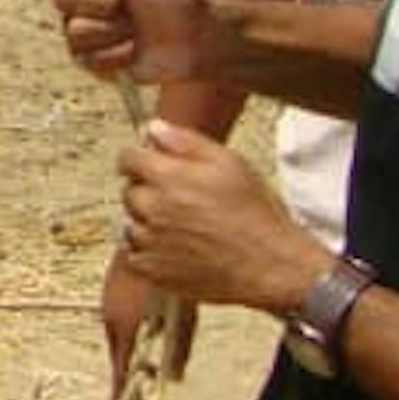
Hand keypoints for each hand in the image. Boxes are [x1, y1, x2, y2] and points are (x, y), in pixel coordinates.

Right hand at [32, 0, 217, 82]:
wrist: (198, 36)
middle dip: (98, 1)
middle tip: (126, 2)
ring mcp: (81, 31)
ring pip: (73, 30)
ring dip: (112, 29)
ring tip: (136, 28)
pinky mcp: (91, 61)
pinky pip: (87, 58)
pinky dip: (118, 53)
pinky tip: (135, 49)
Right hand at [99, 244, 196, 399]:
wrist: (152, 236)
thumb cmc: (172, 278)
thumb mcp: (183, 317)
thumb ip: (178, 349)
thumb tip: (174, 378)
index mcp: (124, 327)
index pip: (119, 370)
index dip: (118, 394)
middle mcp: (110, 317)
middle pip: (116, 354)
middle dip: (123, 373)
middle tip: (128, 393)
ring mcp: (109, 302)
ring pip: (115, 336)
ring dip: (125, 351)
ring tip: (138, 363)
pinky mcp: (111, 290)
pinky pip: (115, 319)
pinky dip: (125, 332)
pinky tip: (140, 330)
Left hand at [115, 120, 327, 314]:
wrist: (271, 265)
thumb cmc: (255, 216)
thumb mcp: (230, 163)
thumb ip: (186, 142)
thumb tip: (154, 128)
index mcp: (168, 178)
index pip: (127, 157)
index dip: (140, 157)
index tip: (150, 163)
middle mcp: (153, 209)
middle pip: (129, 191)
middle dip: (149, 191)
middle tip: (181, 200)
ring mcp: (150, 242)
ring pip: (131, 223)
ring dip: (148, 222)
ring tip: (183, 228)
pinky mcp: (153, 271)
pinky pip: (134, 255)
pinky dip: (148, 251)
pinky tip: (176, 249)